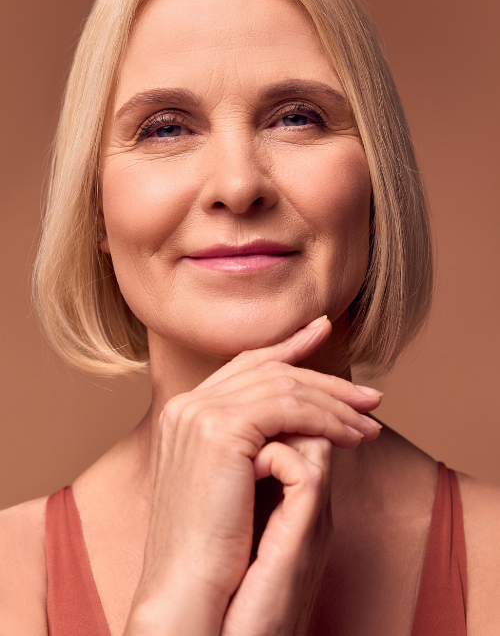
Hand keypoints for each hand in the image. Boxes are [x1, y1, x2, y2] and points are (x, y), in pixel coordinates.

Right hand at [125, 317, 381, 635]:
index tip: (322, 332)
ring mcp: (198, 413)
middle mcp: (186, 405)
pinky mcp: (219, 429)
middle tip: (368, 397)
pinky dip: (328, 420)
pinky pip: (290, 409)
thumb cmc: (214, 549)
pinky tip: (353, 438)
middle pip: (269, 371)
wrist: (185, 592)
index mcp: (183, 413)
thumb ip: (251, 442)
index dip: (288, 347)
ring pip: (285, 388)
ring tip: (371, 424)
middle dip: (325, 379)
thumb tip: (298, 420)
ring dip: (336, 405)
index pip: (245, 365)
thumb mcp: (230, 483)